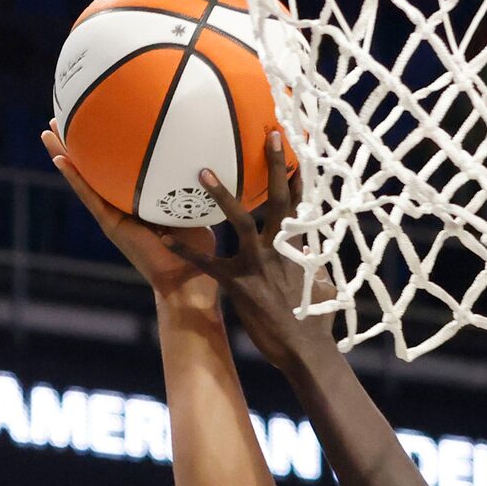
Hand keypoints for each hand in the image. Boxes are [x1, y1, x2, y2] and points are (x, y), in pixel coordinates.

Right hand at [41, 127, 218, 309]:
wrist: (188, 279)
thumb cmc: (198, 249)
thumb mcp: (194, 207)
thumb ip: (189, 185)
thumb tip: (201, 153)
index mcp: (139, 202)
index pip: (118, 168)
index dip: (106, 146)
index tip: (97, 119)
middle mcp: (121, 207)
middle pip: (93, 169)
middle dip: (77, 144)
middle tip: (60, 118)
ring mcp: (113, 216)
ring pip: (83, 179)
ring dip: (64, 155)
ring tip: (48, 132)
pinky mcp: (111, 225)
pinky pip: (90, 196)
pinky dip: (74, 178)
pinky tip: (60, 160)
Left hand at [190, 129, 332, 369]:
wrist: (306, 352)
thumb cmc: (316, 323)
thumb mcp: (322, 289)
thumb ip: (317, 268)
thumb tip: (320, 259)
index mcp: (300, 249)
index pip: (302, 205)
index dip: (299, 176)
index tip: (298, 149)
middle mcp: (280, 250)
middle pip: (279, 200)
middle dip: (275, 166)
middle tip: (269, 134)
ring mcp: (258, 265)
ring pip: (240, 222)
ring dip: (222, 195)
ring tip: (203, 171)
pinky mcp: (238, 285)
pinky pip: (207, 264)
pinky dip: (185, 251)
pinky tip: (164, 238)